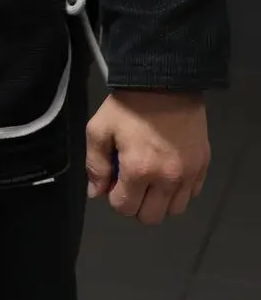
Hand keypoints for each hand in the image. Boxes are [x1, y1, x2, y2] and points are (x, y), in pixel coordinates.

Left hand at [85, 90, 209, 223]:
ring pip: (174, 210)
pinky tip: (168, 172)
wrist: (166, 81)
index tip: (114, 180)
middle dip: (136, 204)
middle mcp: (168, 178)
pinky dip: (178, 190)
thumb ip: (95, 165)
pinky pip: (192, 194)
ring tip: (151, 179)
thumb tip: (97, 193)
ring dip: (159, 201)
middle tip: (131, 182)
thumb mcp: (99, 129)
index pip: (124, 208)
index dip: (114, 197)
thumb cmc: (129, 106)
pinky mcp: (203, 165)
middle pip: (151, 217)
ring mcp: (189, 173)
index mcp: (139, 170)